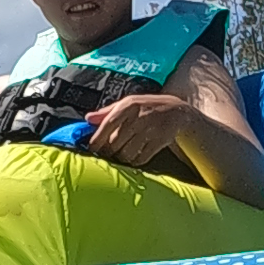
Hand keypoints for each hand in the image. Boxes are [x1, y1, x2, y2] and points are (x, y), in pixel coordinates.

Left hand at [80, 93, 194, 166]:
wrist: (176, 110)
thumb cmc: (146, 107)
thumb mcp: (127, 103)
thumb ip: (107, 112)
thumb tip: (87, 118)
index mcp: (128, 106)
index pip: (108, 124)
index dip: (97, 139)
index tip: (92, 148)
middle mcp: (138, 117)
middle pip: (115, 142)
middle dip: (109, 151)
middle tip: (109, 153)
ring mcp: (150, 130)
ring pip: (127, 153)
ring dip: (122, 157)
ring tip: (122, 154)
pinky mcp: (159, 141)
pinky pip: (141, 158)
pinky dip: (135, 161)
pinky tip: (134, 157)